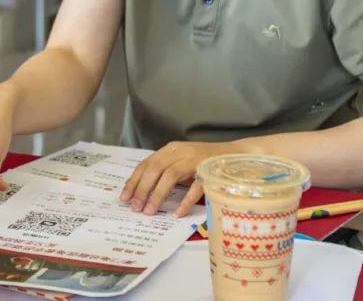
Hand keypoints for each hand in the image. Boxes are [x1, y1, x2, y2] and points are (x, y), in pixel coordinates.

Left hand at [120, 141, 240, 216]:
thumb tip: (144, 193)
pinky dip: (185, 201)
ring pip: (170, 176)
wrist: (237, 155)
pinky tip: (177, 213)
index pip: (147, 164)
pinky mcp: (210, 172)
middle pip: (155, 169)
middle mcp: (181, 152)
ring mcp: (196, 160)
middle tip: (135, 208)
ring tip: (149, 211)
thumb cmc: (206, 162)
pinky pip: (195, 187)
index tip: (124, 197)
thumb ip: (166, 172)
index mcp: (172, 149)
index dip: (134, 180)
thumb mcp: (183, 162)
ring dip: (157, 195)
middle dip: (142, 189)